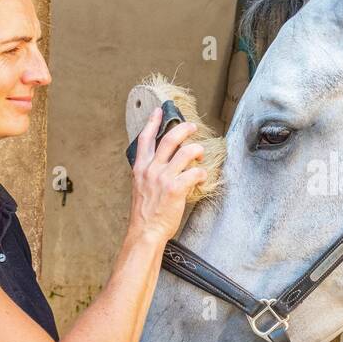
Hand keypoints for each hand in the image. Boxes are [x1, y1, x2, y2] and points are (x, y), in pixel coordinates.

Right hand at [128, 107, 206, 245]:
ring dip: (197, 149)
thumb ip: (149, 173)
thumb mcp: (140, 187)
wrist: (145, 231)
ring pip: (185, 153)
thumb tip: (161, 164)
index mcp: (140, 168)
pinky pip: (194, 173)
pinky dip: (201, 173)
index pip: (145, 139)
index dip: (152, 122)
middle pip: (169, 139)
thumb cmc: (145, 212)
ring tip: (201, 152)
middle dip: (183, 129)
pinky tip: (202, 177)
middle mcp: (151, 169)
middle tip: (192, 126)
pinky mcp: (175, 189)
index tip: (159, 111)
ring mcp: (163, 178)